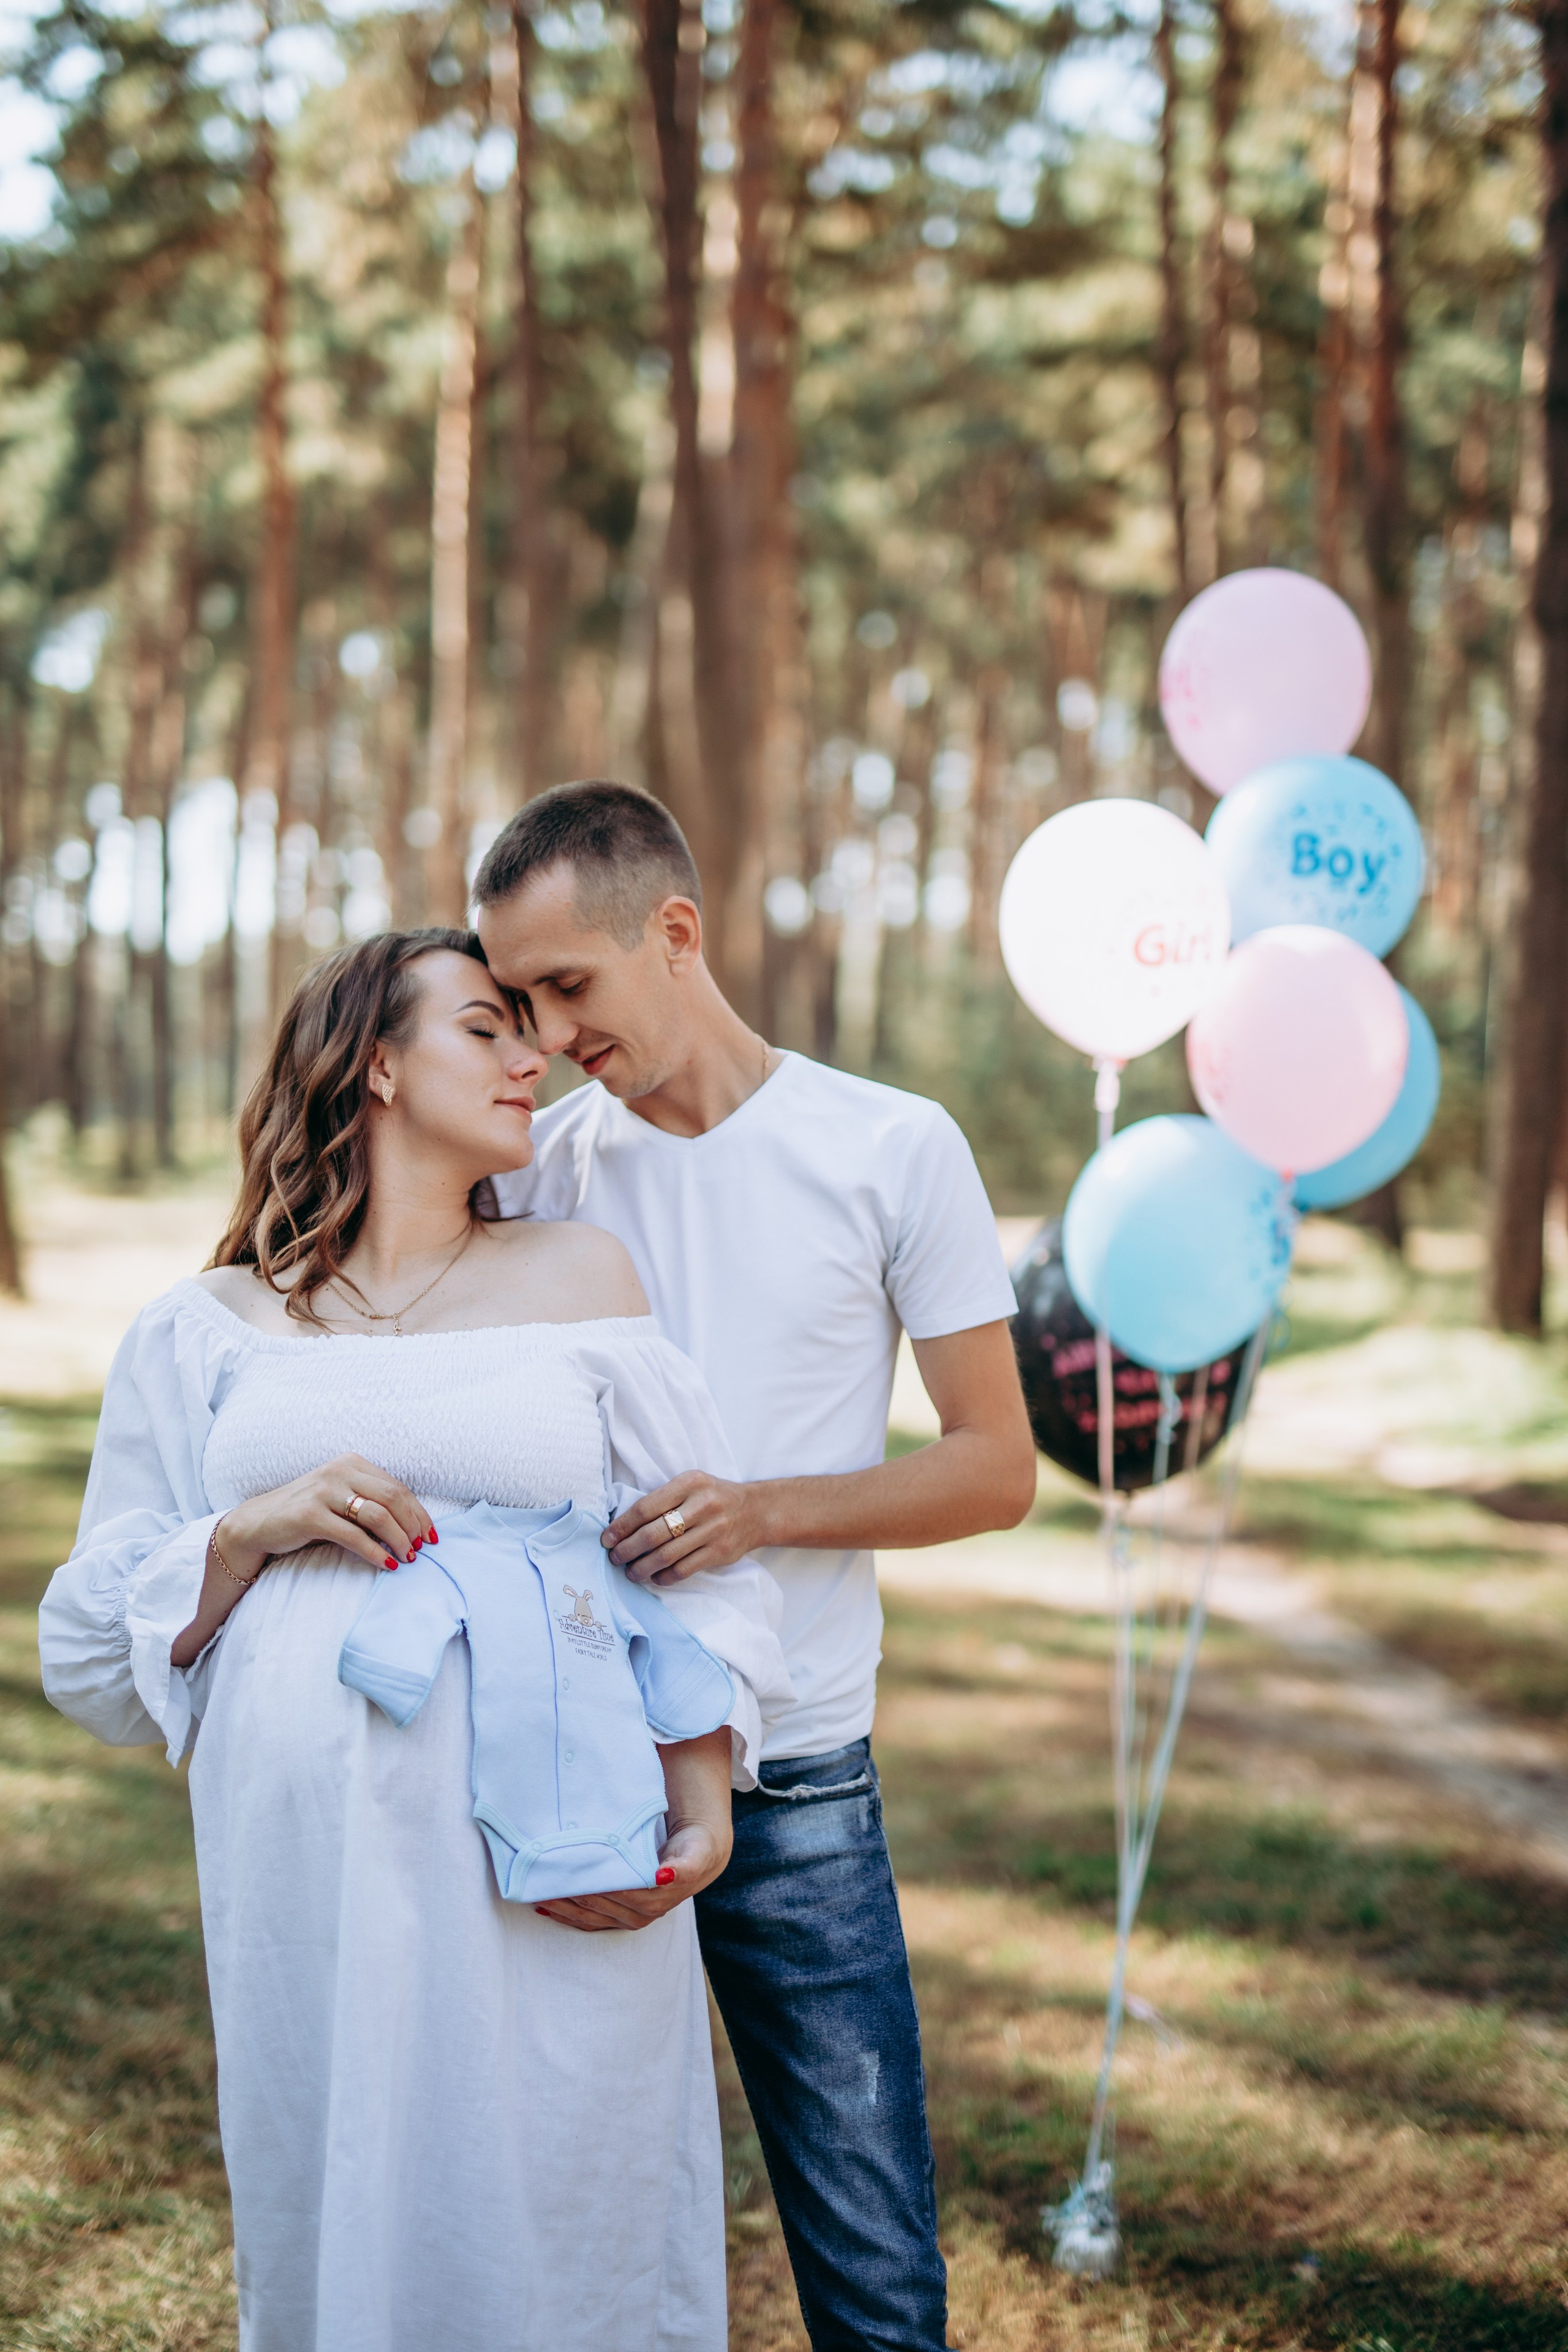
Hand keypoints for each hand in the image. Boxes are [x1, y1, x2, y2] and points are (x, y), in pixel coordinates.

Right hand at [224, 1452, 435, 1580]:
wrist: (259, 1522)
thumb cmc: (308, 1512)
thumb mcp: (341, 1497)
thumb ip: (369, 1501)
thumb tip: (411, 1525)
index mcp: (351, 1463)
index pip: (397, 1487)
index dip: (418, 1512)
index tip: (431, 1535)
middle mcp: (339, 1471)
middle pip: (392, 1498)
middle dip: (412, 1526)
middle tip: (421, 1548)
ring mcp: (324, 1491)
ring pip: (377, 1516)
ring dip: (398, 1540)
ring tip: (408, 1557)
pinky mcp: (310, 1515)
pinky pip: (353, 1536)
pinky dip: (375, 1552)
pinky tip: (386, 1565)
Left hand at [531, 1817, 730, 1933]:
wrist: (700, 1852)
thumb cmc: (695, 1846)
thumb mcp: (698, 1852)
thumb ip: (685, 1866)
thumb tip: (663, 1876)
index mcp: (656, 1899)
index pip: (613, 1895)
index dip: (588, 1887)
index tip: (565, 1874)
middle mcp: (641, 1915)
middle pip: (596, 1907)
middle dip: (568, 1895)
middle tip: (541, 1878)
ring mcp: (629, 1919)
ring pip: (588, 1918)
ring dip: (561, 1908)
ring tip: (535, 1893)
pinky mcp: (620, 1917)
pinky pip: (589, 1922)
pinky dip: (566, 1916)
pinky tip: (544, 1907)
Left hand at [602, 1471, 759, 1583]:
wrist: (755, 1511)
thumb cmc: (712, 1496)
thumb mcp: (690, 1485)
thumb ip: (662, 1499)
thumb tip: (623, 1526)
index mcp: (689, 1483)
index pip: (645, 1508)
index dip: (622, 1526)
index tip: (607, 1539)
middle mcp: (702, 1505)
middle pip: (653, 1534)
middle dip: (627, 1550)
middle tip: (615, 1558)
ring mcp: (713, 1530)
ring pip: (666, 1556)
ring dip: (641, 1568)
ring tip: (630, 1572)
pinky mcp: (719, 1552)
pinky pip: (683, 1570)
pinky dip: (664, 1577)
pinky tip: (654, 1577)